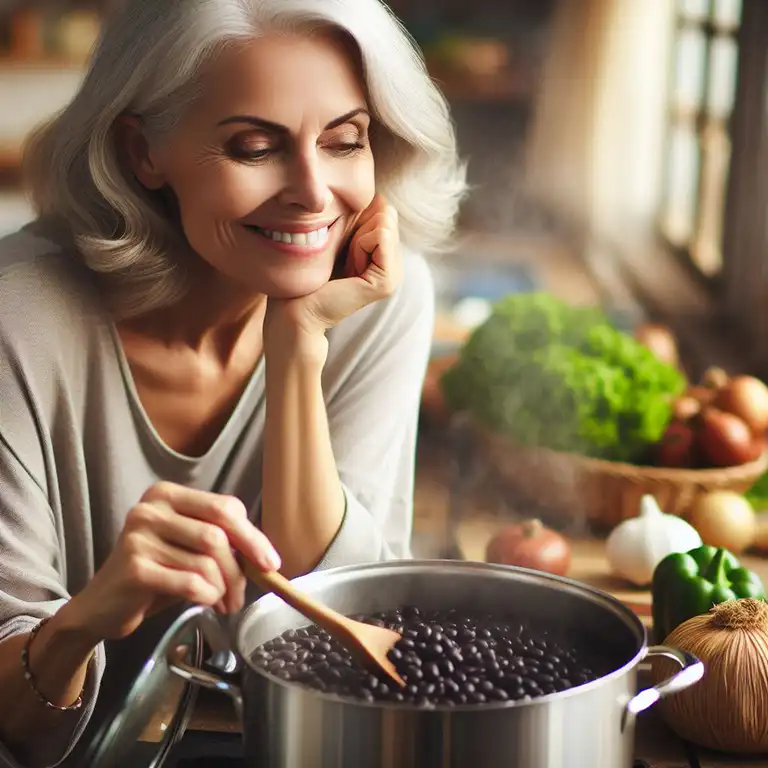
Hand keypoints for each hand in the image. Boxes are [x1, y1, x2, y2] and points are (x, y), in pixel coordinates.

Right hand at [67, 483, 280, 641]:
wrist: (102, 607)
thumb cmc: (155, 574)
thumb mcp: (187, 549)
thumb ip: (220, 542)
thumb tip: (263, 556)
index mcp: (167, 494)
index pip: (225, 508)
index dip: (252, 537)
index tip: (269, 563)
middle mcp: (150, 509)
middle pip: (218, 535)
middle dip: (240, 569)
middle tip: (244, 595)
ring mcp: (139, 536)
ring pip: (206, 562)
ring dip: (223, 588)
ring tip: (223, 602)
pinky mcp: (134, 567)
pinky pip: (190, 582)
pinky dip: (206, 596)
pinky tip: (205, 601)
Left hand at [265, 194, 402, 336]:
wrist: (295, 309)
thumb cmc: (308, 272)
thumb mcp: (338, 235)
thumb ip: (361, 217)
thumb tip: (381, 197)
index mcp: (384, 255)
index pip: (384, 209)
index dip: (358, 217)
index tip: (340, 246)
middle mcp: (394, 265)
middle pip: (387, 213)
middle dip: (360, 225)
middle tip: (342, 256)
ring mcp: (394, 274)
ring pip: (386, 221)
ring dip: (359, 235)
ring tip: (345, 262)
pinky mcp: (387, 281)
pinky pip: (382, 235)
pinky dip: (360, 243)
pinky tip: (349, 267)